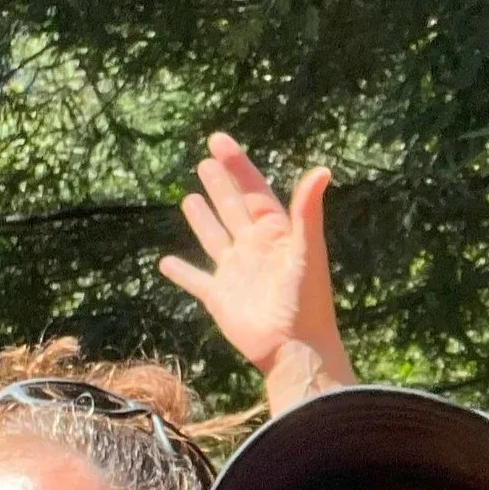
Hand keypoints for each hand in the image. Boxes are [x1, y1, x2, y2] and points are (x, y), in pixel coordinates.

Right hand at [159, 132, 355, 406]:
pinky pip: (196, 281)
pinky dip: (181, 273)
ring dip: (202, 219)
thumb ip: (308, 210)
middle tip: (205, 161)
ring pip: (215, 238)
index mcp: (276, 234)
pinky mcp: (221, 299)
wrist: (295, 349)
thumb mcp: (306, 249)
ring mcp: (237, 273)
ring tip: (189, 198)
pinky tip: (165, 263)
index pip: (253, 190)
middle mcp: (255, 249)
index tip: (218, 140)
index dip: (237, 165)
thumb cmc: (306, 300)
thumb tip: (323, 169)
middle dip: (221, 185)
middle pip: (233, 208)